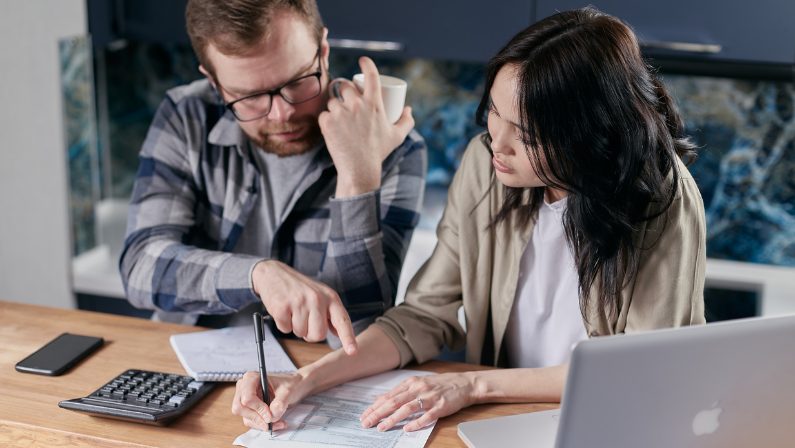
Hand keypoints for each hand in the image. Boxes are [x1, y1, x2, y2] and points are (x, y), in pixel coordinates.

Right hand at [232, 371, 312, 430]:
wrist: (293, 387)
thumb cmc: (289, 384)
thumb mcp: (288, 391)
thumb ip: (280, 403)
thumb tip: (271, 416)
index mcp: (251, 378)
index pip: (247, 397)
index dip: (258, 408)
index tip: (270, 415)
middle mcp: (244, 388)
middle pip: (240, 408)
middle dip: (257, 417)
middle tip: (272, 421)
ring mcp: (244, 399)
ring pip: (246, 417)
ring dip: (262, 424)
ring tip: (280, 422)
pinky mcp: (249, 409)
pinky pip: (251, 422)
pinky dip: (263, 425)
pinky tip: (276, 423)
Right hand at [252, 260, 356, 354]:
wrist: (273, 273)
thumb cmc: (299, 288)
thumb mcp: (320, 295)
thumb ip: (330, 314)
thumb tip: (338, 333)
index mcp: (330, 297)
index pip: (342, 320)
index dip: (348, 338)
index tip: (353, 351)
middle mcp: (317, 299)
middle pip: (318, 335)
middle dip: (310, 334)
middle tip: (304, 319)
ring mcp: (299, 302)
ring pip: (301, 333)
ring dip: (295, 327)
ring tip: (293, 310)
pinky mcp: (282, 306)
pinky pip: (285, 329)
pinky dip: (283, 324)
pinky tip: (283, 310)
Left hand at [319, 56, 414, 196]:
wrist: (359, 169)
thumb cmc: (379, 152)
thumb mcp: (397, 136)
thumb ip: (406, 121)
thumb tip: (408, 109)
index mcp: (374, 104)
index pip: (371, 76)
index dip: (367, 64)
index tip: (363, 60)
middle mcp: (357, 105)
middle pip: (346, 87)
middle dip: (345, 92)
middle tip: (347, 103)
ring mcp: (341, 113)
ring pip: (333, 101)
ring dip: (335, 107)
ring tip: (340, 119)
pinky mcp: (327, 122)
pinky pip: (324, 114)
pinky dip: (327, 120)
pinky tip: (332, 128)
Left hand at [360, 372, 476, 431]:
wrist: (464, 383)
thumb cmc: (440, 385)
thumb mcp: (418, 383)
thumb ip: (400, 391)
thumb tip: (380, 399)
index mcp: (411, 383)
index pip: (388, 396)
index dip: (375, 407)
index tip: (364, 415)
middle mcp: (418, 388)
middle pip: (394, 402)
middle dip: (378, 413)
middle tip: (366, 423)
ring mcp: (429, 397)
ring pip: (407, 408)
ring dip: (392, 418)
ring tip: (382, 427)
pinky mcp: (440, 406)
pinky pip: (427, 416)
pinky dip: (416, 423)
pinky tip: (407, 429)